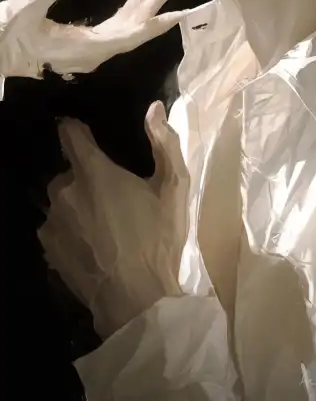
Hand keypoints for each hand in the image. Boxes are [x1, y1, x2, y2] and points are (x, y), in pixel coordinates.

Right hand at [0, 0, 186, 79]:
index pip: (127, 38)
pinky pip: (110, 32)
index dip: (152, 25)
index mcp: (82, 49)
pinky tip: (132, 2)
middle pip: (130, 34)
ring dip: (140, 11)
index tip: (176, 14)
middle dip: (154, 13)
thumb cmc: (5, 35)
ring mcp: (84, 51)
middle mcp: (89, 54)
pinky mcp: (77, 45)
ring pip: (122, 32)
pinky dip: (124, 15)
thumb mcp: (26, 8)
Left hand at [39, 100, 188, 337]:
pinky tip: (92, 244)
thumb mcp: (174, 188)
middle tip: (112, 194)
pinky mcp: (49, 249)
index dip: (76, 129)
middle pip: (68, 171)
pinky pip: (56, 228)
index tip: (85, 132)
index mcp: (93, 171)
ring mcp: (52, 223)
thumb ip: (164, 142)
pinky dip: (70, 230)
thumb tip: (153, 108)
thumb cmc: (158, 239)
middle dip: (85, 176)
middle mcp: (64, 191)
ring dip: (76, 204)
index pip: (70, 133)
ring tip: (103, 223)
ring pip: (61, 202)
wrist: (136, 299)